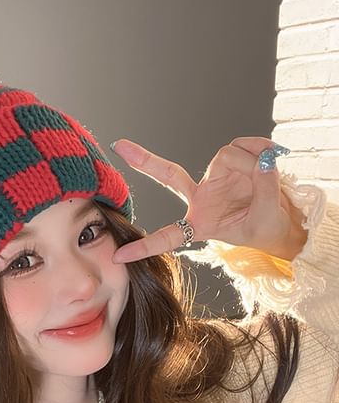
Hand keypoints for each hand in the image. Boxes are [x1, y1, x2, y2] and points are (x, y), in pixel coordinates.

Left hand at [110, 136, 307, 262]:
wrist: (283, 222)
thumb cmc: (265, 228)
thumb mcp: (265, 220)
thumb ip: (264, 190)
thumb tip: (264, 161)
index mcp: (199, 224)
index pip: (167, 236)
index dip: (145, 246)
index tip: (118, 257)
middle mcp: (201, 198)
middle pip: (169, 175)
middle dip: (144, 160)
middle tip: (119, 145)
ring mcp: (214, 178)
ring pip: (226, 156)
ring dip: (252, 162)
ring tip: (269, 172)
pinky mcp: (230, 162)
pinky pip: (242, 145)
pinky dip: (260, 149)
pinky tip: (272, 156)